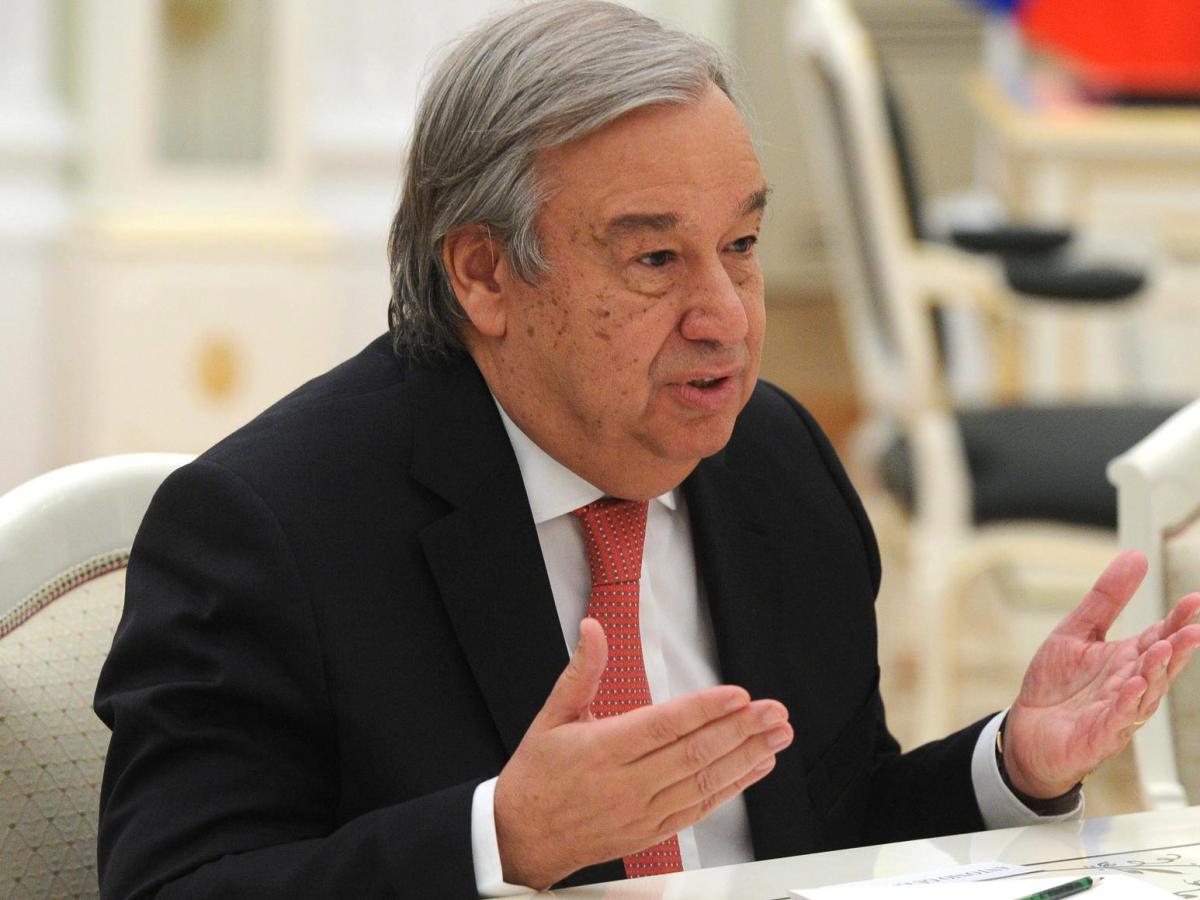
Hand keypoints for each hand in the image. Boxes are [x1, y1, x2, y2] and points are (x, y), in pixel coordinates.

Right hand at [493, 617, 791, 888]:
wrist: (521, 838)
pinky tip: (753, 769)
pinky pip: (699, 809)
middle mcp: (625, 784)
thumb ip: (581, 671)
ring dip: (745, 758)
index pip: (662, 725)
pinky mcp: (652, 832)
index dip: (704, 710)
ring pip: (703, 783)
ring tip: (776, 736)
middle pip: (692, 753)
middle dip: (740, 730)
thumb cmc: (538, 776)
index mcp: (601, 750)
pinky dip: (731, 789)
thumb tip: (592, 629)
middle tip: (773, 711)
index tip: (738, 695)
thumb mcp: (552, 715)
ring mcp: (641, 812)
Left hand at [1004, 550, 1199, 797]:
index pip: (1160, 637)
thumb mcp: (1077, 631)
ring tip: (1164, 648)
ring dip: (1156, 671)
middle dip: (1178, 647)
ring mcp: (1118, 712)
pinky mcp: (1098, 736)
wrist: (1027, 729)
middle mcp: (1130, 686)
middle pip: (1160, 665)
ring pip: (1145, 692)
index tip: (1194, 599)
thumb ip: (1107, 599)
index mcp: (1128, 660)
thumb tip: (1137, 556)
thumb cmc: (1057, 684)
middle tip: (1192, 628)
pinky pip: (1117, 719)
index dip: (1177, 620)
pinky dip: (1127, 703)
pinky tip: (1134, 685)